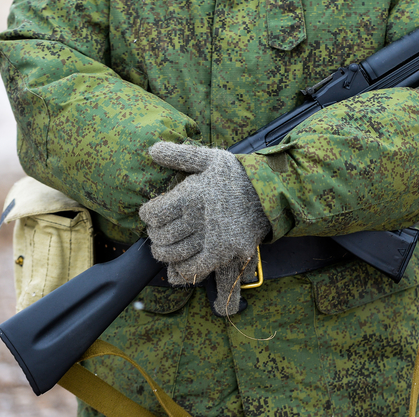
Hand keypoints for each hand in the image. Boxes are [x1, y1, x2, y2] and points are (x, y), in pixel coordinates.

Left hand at [139, 142, 270, 315]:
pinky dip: (184, 268)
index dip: (147, 215)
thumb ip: (180, 154)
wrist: (271, 191)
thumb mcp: (210, 158)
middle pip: (161, 236)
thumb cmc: (238, 174)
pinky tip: (182, 262)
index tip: (150, 214)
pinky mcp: (225, 252)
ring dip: (165, 253)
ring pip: (174, 254)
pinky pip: (195, 268)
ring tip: (166, 247)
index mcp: (192, 194)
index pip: (153, 214)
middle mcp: (199, 217)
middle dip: (155, 235)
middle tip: (158, 232)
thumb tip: (152, 149)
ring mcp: (213, 237)